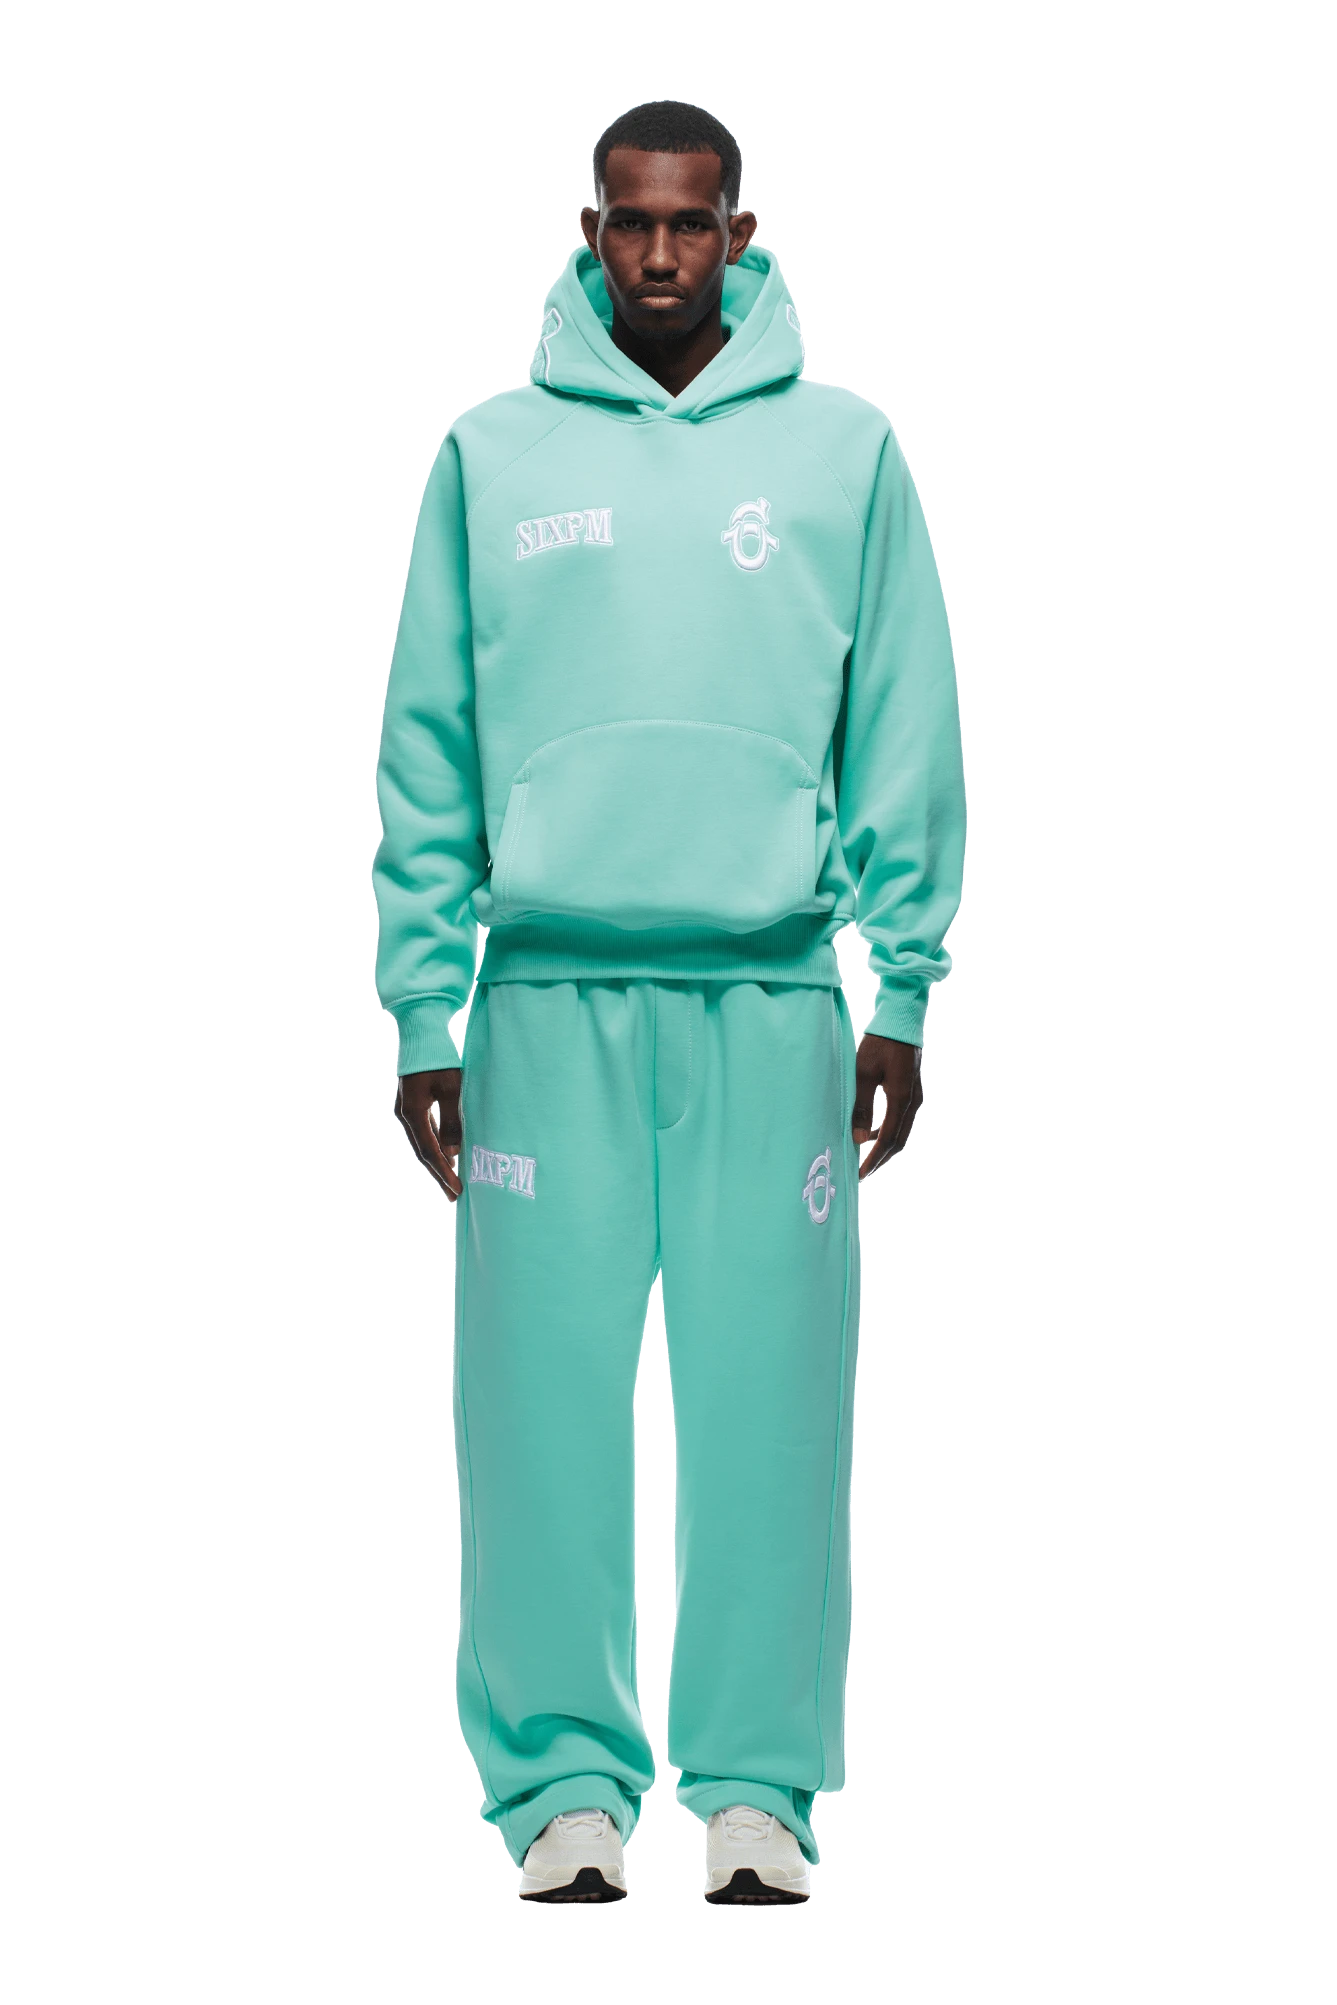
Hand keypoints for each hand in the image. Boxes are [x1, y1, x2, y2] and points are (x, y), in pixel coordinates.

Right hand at [394, 1069, 463, 1197]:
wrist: (421, 1034)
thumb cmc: (439, 1059)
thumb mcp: (452, 1089)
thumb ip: (453, 1121)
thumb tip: (454, 1153)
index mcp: (413, 1113)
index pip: (430, 1151)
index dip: (444, 1172)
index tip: (458, 1190)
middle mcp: (405, 1115)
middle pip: (423, 1151)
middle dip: (440, 1173)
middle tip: (455, 1194)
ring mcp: (406, 1109)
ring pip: (423, 1142)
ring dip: (438, 1160)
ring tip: (452, 1178)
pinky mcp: (413, 1103)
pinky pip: (424, 1131)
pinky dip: (435, 1144)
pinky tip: (447, 1152)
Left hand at [852, 1033, 922, 1180]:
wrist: (900, 1022)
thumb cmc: (880, 1044)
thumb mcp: (863, 1074)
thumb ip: (861, 1106)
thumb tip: (858, 1138)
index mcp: (901, 1099)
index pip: (888, 1139)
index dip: (874, 1158)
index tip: (861, 1172)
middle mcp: (911, 1101)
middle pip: (898, 1140)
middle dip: (880, 1157)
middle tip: (862, 1171)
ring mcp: (914, 1096)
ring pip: (901, 1130)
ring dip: (884, 1145)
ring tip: (866, 1154)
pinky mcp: (910, 1090)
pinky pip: (901, 1119)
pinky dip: (888, 1130)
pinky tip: (874, 1130)